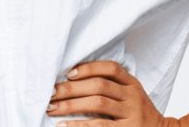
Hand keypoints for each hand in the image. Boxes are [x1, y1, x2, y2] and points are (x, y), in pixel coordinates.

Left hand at [46, 60, 180, 126]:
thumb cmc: (137, 113)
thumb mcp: (131, 95)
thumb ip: (112, 86)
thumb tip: (73, 80)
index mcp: (132, 83)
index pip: (111, 68)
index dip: (89, 68)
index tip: (68, 73)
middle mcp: (133, 96)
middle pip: (99, 85)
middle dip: (71, 88)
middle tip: (51, 92)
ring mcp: (132, 113)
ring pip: (97, 103)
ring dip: (71, 105)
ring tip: (52, 108)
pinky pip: (100, 125)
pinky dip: (79, 125)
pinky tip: (64, 125)